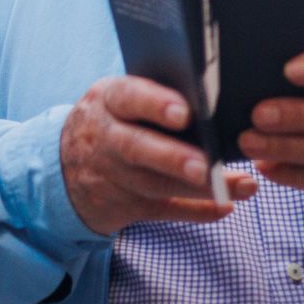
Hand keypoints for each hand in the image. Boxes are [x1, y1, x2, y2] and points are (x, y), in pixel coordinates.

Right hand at [60, 75, 255, 235]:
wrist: (65, 167)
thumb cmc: (112, 120)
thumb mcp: (117, 98)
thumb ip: (151, 93)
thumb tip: (210, 92)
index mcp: (107, 101)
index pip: (128, 98)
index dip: (155, 105)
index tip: (184, 113)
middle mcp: (106, 138)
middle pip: (137, 148)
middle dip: (173, 158)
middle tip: (206, 165)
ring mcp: (114, 176)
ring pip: (155, 185)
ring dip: (197, 189)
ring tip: (239, 187)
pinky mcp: (126, 206)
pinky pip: (163, 211)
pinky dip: (195, 212)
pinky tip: (225, 207)